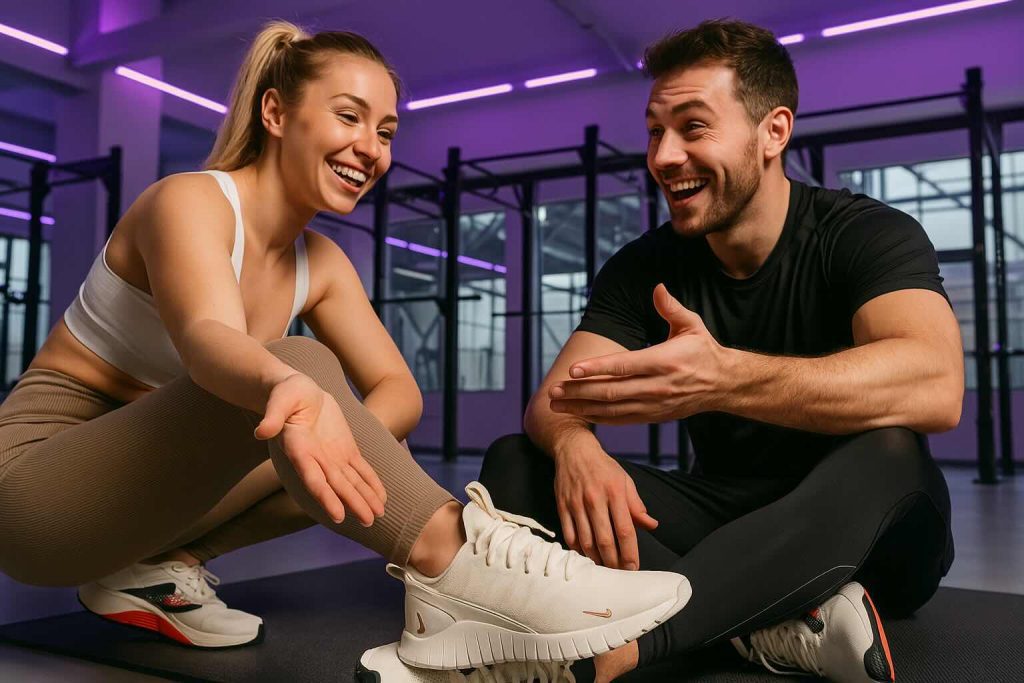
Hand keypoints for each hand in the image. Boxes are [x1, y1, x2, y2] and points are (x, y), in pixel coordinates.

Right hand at [254, 374, 386, 525]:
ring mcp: (332, 456)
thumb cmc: (285, 393)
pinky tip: (381, 498)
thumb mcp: (279, 400)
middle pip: (337, 486)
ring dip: (364, 498)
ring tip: (379, 515)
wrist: (299, 390)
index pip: (313, 479)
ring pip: (351, 482)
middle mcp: (316, 459)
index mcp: (299, 451)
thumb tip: (261, 431)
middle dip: (353, 503)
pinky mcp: (345, 449)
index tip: (338, 516)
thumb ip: (272, 416)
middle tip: (369, 521)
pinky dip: (371, 483)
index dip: (326, 498)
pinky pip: (360, 469)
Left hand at [549, 284, 728, 423]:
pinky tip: (581, 414)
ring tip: (558, 405)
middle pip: (611, 391)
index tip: (572, 370)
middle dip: (579, 392)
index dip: (596, 368)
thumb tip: (657, 287)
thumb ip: (671, 308)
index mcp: (664, 361)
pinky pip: (622, 419)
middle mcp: (657, 386)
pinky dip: (599, 418)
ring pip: (613, 409)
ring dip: (583, 407)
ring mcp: (655, 404)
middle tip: (554, 390)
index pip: (624, 366)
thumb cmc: (703, 350)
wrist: (723, 384)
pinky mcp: (654, 415)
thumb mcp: (692, 325)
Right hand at [554, 441, 657, 569]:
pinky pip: (569, 534)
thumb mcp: (625, 481)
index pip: (625, 529)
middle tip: (619, 574)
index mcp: (615, 492)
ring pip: (586, 541)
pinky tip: (586, 556)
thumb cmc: (603, 467)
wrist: (574, 450)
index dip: (630, 552)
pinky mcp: (562, 506)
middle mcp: (595, 499)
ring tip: (604, 569)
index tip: (633, 567)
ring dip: (596, 560)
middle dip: (613, 562)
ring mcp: (576, 504)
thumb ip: (637, 505)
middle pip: (605, 540)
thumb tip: (651, 525)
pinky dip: (578, 550)